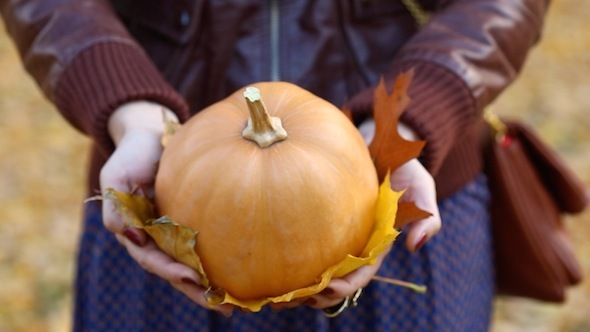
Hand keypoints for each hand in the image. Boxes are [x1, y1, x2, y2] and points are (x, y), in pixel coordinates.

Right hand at [100, 101, 232, 316]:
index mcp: (137, 233)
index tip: (191, 277)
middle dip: (196, 291)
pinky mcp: (193, 222)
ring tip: (235, 302)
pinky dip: (220, 260)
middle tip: (222, 305)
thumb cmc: (132, 155)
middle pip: (176, 272)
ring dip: (210, 286)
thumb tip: (132, 237)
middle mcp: (157, 239)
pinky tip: (242, 272)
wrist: (151, 136)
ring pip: (193, 265)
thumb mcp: (115, 176)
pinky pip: (207, 245)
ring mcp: (175, 233)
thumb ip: (115, 206)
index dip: (169, 270)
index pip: (152, 259)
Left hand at [290, 118, 441, 311]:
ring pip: (320, 268)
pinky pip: (307, 243)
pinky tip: (272, 265)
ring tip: (279, 296)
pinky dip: (293, 259)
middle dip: (320, 294)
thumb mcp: (421, 186)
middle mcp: (356, 242)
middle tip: (296, 298)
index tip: (328, 287)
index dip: (348, 284)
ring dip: (303, 286)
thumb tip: (415, 247)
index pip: (364, 272)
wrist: (380, 140)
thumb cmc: (402, 164)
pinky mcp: (323, 220)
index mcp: (378, 241)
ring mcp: (338, 232)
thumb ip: (427, 216)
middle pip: (338, 278)